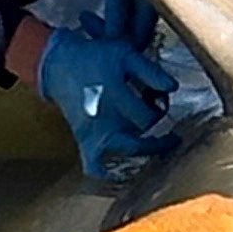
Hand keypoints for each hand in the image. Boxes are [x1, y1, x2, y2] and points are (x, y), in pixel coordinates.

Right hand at [36, 19, 175, 174]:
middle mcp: (106, 119)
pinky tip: (123, 176)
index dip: (160, 110)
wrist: (59, 65)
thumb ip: (150, 71)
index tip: (160, 102)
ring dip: (144, 152)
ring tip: (156, 151)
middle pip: (141, 140)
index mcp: (116, 97)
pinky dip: (108, 174)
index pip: (149, 117)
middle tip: (173, 139)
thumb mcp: (125, 54)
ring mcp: (94, 133)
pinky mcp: (84, 141)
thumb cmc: (95, 57)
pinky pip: (94, 167)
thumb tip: (173, 88)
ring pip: (125, 153)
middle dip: (159, 141)